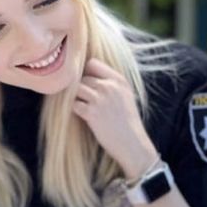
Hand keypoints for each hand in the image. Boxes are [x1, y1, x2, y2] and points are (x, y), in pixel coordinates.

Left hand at [71, 57, 157, 178]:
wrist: (132, 143)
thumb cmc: (128, 122)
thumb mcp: (125, 96)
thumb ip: (111, 84)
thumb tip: (88, 77)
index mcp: (119, 80)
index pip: (93, 63)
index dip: (86, 73)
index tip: (88, 84)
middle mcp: (109, 86)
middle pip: (82, 78)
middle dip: (81, 89)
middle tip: (85, 101)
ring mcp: (100, 99)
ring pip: (76, 89)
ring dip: (76, 98)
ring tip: (83, 108)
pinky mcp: (91, 113)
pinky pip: (73, 104)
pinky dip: (75, 110)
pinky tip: (83, 116)